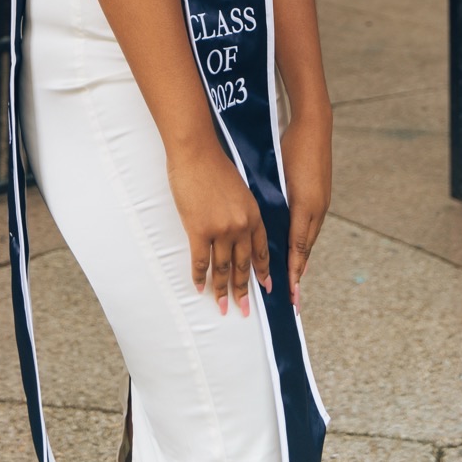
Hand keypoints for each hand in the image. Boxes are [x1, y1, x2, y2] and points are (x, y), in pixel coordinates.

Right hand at [167, 140, 271, 316]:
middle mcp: (241, 226)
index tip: (265, 287)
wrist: (196, 152)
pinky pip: (200, 261)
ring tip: (222, 306)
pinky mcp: (199, 230)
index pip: (261, 250)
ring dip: (222, 290)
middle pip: (243, 265)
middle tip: (245, 309)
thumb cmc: (215, 164)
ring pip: (222, 268)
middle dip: (243, 289)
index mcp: (253, 214)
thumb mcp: (239, 188)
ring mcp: (220, 230)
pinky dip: (199, 277)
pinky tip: (199, 288)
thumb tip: (239, 226)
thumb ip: (242, 209)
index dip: (263, 270)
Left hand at [280, 108, 331, 307]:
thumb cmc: (294, 150)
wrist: (313, 126)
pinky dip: (304, 239)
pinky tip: (298, 244)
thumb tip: (268, 229)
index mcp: (306, 209)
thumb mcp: (283, 179)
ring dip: (301, 257)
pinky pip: (310, 224)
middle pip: (304, 249)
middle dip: (298, 272)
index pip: (298, 250)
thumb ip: (278, 206)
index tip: (290, 294)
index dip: (293, 273)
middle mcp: (316, 210)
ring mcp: (320, 203)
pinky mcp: (320, 195)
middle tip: (292, 295)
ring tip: (294, 276)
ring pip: (307, 237)